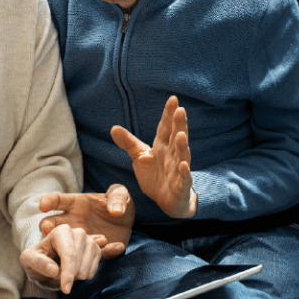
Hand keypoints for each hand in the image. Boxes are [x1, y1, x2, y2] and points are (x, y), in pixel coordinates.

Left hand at [19, 224, 104, 293]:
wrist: (49, 259)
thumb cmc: (38, 258)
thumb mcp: (28, 259)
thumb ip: (37, 262)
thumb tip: (54, 269)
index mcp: (61, 231)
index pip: (69, 255)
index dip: (68, 273)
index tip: (66, 289)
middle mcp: (79, 232)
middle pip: (78, 264)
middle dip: (66, 276)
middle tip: (55, 273)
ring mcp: (90, 241)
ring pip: (85, 270)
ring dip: (73, 278)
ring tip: (63, 270)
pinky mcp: (97, 251)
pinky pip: (92, 273)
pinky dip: (81, 277)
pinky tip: (73, 270)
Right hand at [39, 184, 134, 258]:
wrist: (127, 223)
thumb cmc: (119, 204)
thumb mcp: (121, 195)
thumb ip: (119, 197)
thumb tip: (115, 211)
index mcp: (76, 204)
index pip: (58, 200)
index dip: (49, 201)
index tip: (43, 205)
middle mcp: (73, 222)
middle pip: (53, 224)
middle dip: (47, 226)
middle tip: (46, 229)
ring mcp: (81, 239)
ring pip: (66, 245)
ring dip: (66, 249)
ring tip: (70, 252)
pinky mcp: (94, 252)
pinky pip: (96, 255)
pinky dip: (104, 255)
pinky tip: (117, 248)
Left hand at [110, 95, 197, 218]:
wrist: (165, 199)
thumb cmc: (155, 175)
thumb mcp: (139, 156)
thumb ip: (128, 142)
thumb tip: (113, 127)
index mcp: (163, 146)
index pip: (165, 128)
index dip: (169, 114)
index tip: (173, 99)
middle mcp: (173, 155)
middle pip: (176, 138)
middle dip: (179, 125)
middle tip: (181, 110)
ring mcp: (179, 171)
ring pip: (182, 156)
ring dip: (183, 146)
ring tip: (182, 134)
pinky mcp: (180, 187)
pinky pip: (184, 179)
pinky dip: (184, 173)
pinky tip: (183, 165)